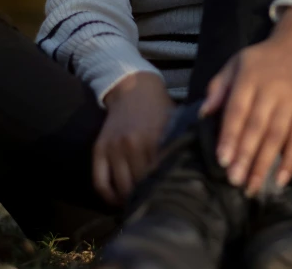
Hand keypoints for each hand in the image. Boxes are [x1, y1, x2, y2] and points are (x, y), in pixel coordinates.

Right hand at [93, 71, 175, 206]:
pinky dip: (108, 197)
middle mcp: (131, 144)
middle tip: (155, 204)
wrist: (134, 88)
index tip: (170, 199)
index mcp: (154, 139)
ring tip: (139, 203)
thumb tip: (192, 175)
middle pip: (140, 185)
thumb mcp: (174, 124)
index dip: (165, 191)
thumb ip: (179, 148)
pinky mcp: (99, 149)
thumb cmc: (159, 108)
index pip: (160, 177)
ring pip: (121, 188)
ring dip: (130, 200)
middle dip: (148, 197)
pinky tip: (118, 200)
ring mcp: (113, 148)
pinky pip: (100, 182)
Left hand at [199, 7, 291, 197]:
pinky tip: (282, 179)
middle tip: (234, 180)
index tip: (222, 159)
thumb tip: (203, 114)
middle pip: (257, 127)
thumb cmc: (264, 58)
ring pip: (277, 136)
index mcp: (249, 78)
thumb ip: (218, 86)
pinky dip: (291, 160)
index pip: (237, 110)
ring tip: (253, 186)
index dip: (230, 135)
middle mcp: (271, 90)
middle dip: (245, 156)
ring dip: (264, 164)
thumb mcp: (237, 62)